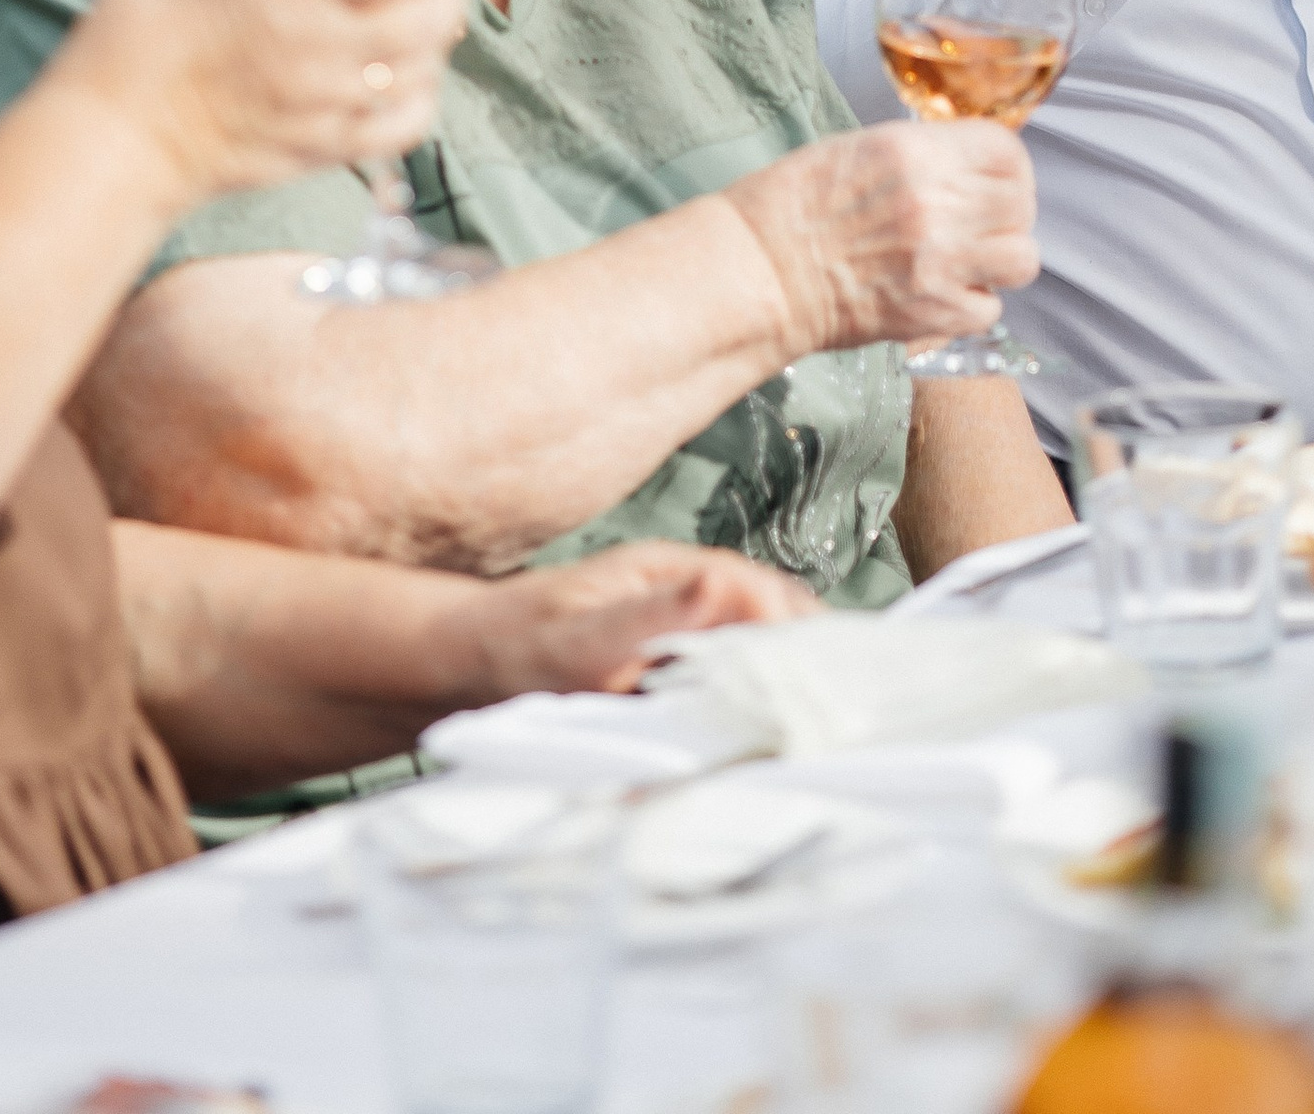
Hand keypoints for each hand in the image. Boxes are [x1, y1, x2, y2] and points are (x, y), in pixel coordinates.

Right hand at [64, 0, 476, 201]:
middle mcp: (323, 48)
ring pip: (429, 67)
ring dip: (436, 33)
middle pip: (436, 13)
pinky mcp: (324, 149)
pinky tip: (401, 69)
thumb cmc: (135, 38)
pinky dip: (422, 93)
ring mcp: (329, 105)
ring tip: (411, 6)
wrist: (112, 141)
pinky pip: (407, 125)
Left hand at [465, 541, 815, 701]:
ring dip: (785, 683)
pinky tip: (766, 741)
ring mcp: (682, 630)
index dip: (797, 634)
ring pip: (757, 650)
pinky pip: (728, 681)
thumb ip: (651, 614)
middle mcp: (687, 595)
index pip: (760, 594)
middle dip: (808, 661)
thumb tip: (719, 582)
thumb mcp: (582, 636)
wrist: (470, 666)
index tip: (828, 681)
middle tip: (843, 716)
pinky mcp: (672, 668)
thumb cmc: (519, 643)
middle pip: (772, 619)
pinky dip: (752, 707)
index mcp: (674, 572)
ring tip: (820, 733)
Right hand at [727, 123, 1040, 356]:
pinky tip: (944, 292)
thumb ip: (925, 154)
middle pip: (1021, 203)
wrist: (761, 271)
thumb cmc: (795, 203)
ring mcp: (942, 263)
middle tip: (982, 219)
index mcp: (917, 153)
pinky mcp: (936, 314)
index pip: (1007, 150)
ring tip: (971, 258)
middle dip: (1007, 210)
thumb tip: (968, 166)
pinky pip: (991, 309)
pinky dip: (974, 303)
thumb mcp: (862, 148)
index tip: (995, 175)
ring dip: (1002, 257)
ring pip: (1023, 258)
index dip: (1007, 164)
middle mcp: (939, 205)